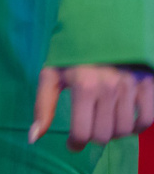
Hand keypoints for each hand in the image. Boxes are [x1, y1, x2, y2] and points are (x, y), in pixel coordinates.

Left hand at [31, 63, 153, 148]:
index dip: (75, 143)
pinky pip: (147, 120)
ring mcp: (131, 87)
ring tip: (104, 123)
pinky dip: (137, 127)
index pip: (83, 132)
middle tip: (88, 128)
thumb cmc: (73, 55)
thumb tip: (32, 138)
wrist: (102, 29)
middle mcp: (109, 87)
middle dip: (92, 137)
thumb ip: (42, 106)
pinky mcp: (149, 85)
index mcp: (83, 85)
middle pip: (104, 135)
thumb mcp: (51, 75)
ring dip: (114, 132)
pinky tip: (124, 120)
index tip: (72, 143)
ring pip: (125, 130)